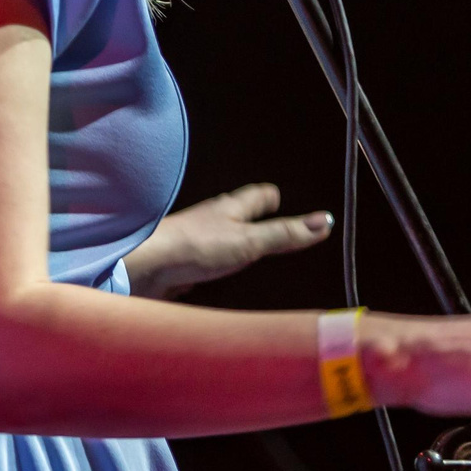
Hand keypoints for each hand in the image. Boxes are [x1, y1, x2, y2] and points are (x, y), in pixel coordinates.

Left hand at [124, 182, 331, 299]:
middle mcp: (211, 220)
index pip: (255, 196)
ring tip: (242, 245)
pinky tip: (212, 274)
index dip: (269, 196)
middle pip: (235, 214)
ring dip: (230, 240)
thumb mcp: (249, 241)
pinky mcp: (181, 263)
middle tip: (265, 216)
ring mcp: (194, 241)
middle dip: (250, 216)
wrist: (144, 265)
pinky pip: (202, 261)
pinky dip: (212, 264)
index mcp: (229, 209)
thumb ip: (284, 234)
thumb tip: (325, 222)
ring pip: (218, 237)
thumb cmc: (195, 246)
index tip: (278, 196)